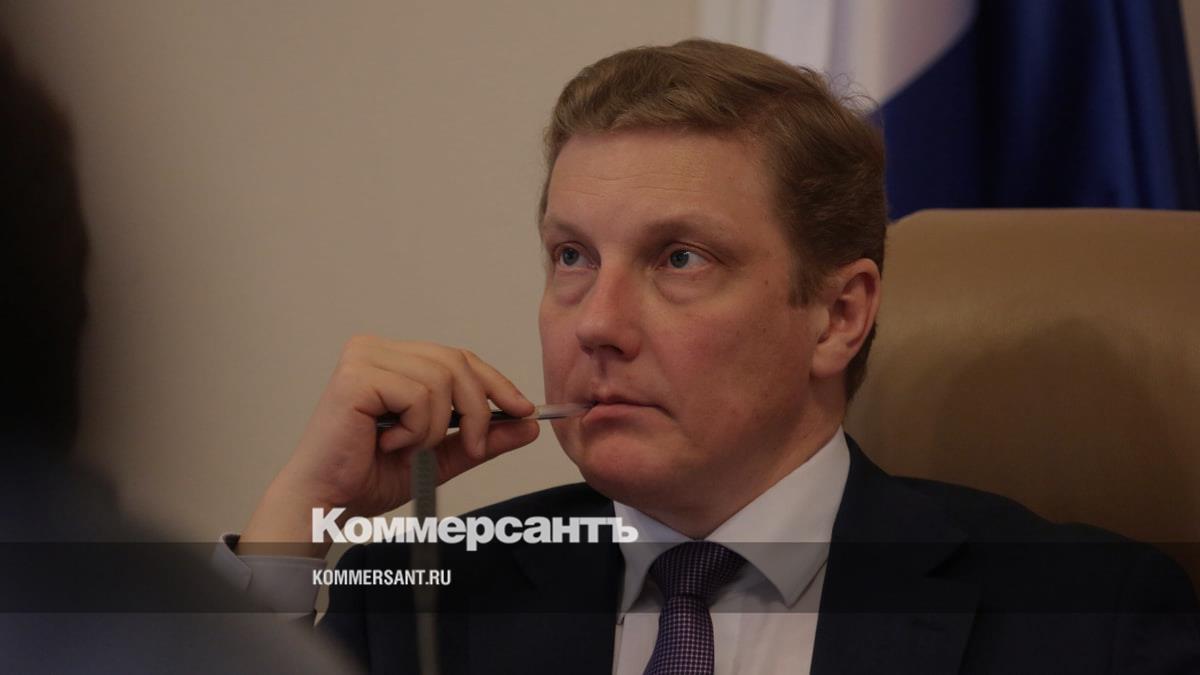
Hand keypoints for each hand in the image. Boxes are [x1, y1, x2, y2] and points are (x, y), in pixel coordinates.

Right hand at [239, 336, 537, 555]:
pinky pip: (419, 395)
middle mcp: (375, 349)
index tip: (524, 410)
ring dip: (437, 428)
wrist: (327, 501)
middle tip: (474, 447)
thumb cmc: (368, 476)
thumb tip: (528, 425)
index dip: (496, 382)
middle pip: (457, 362)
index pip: (458, 356)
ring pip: (441, 381)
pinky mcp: (356, 376)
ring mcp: (363, 358)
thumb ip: (481, 438)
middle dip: (477, 409)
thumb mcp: (441, 455)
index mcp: (392, 358)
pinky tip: (389, 444)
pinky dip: (416, 429)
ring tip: (408, 448)